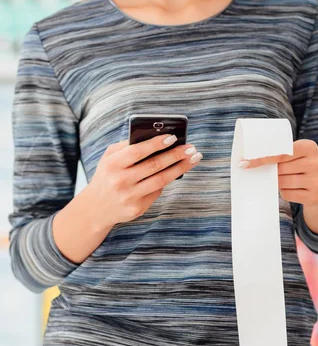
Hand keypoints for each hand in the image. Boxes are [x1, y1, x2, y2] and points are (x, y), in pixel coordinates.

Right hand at [88, 134, 202, 227]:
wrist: (96, 208)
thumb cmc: (107, 176)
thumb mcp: (109, 158)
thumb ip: (127, 146)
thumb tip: (155, 137)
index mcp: (112, 164)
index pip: (138, 151)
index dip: (157, 144)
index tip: (173, 137)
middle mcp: (120, 181)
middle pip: (154, 166)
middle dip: (176, 155)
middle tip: (192, 148)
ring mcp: (129, 197)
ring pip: (161, 180)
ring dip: (180, 168)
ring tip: (193, 159)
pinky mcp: (137, 209)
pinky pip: (157, 192)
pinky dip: (167, 181)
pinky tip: (176, 172)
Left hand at [240, 139, 317, 207]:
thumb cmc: (301, 165)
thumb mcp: (297, 154)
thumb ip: (280, 153)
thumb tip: (250, 162)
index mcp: (310, 147)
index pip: (280, 153)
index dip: (262, 159)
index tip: (244, 163)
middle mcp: (316, 162)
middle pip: (280, 169)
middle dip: (273, 171)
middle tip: (275, 171)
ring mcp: (317, 181)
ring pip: (282, 182)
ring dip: (278, 182)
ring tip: (286, 179)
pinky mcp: (315, 196)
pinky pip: (287, 195)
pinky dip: (285, 192)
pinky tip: (293, 189)